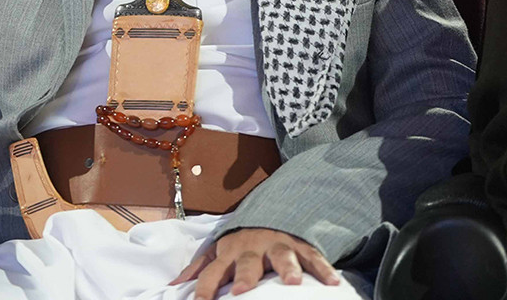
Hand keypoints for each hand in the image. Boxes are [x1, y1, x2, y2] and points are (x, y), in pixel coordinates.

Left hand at [173, 228, 339, 297]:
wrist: (269, 214)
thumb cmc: (240, 244)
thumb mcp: (217, 252)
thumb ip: (198, 269)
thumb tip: (173, 286)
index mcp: (229, 252)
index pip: (213, 272)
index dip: (206, 288)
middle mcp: (252, 248)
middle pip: (248, 262)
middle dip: (246, 276)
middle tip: (243, 291)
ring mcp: (278, 245)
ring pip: (282, 255)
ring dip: (287, 268)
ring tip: (292, 283)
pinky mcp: (301, 246)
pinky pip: (313, 256)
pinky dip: (323, 268)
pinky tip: (332, 282)